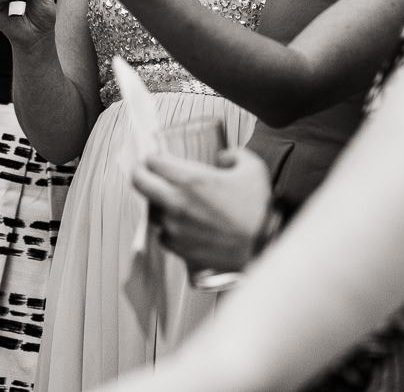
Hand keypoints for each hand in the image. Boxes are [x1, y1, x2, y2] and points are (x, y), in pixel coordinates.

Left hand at [131, 148, 273, 274]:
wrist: (264, 248)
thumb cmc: (258, 210)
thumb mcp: (252, 168)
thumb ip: (234, 155)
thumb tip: (222, 157)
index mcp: (191, 179)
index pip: (153, 162)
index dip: (152, 156)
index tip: (155, 157)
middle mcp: (177, 202)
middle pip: (139, 182)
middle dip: (140, 173)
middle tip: (147, 172)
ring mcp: (175, 227)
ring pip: (151, 210)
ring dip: (156, 203)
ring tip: (169, 200)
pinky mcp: (179, 248)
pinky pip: (163, 234)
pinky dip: (168, 228)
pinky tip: (181, 224)